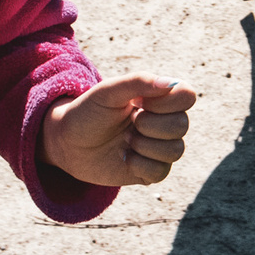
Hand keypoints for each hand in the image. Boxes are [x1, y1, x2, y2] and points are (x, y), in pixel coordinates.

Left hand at [39, 74, 196, 186]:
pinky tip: (125, 157)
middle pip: (183, 125)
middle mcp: (163, 122)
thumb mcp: (108, 91)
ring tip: (125, 141)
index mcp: (158, 99)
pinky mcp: (149, 171)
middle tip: (129, 123)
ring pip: (176, 150)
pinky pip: (162, 172)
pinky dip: (141, 165)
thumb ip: (138, 82)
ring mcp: (157, 148)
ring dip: (146, 146)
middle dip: (151, 125)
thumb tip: (170, 83)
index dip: (166, 102)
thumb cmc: (88, 112)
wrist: (67, 143)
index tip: (139, 102)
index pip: (187, 96)